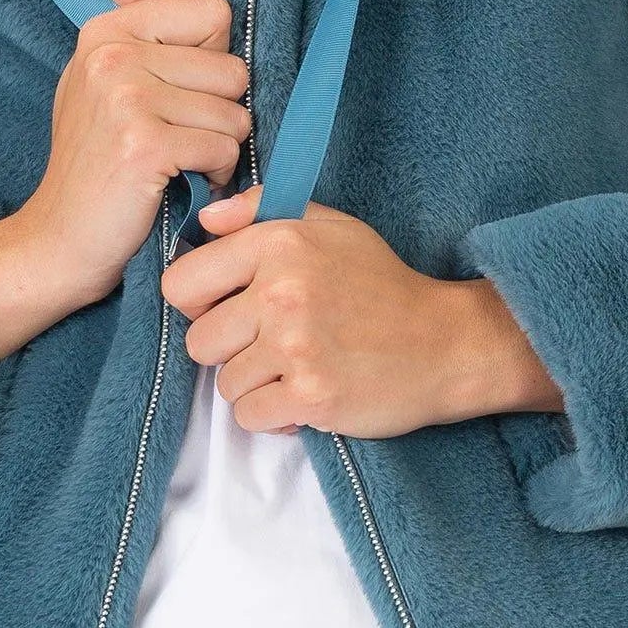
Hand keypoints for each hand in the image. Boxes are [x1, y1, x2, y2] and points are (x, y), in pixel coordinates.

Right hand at [9, 0, 250, 312]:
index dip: (212, 62)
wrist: (60, 240)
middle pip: (234, 67)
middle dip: (220, 113)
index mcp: (106, 31)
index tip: (177, 95)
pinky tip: (180, 186)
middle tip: (177, 141)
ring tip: (177, 165)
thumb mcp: (100, 82)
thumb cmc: (95, 165)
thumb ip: (130, 20)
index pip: (216, 14)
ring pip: (235, 112)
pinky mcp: (144, 144)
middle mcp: (112, 55)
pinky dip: (215, 176)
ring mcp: (126, 97)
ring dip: (220, 149)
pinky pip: (225, 148)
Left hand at [158, 183, 557, 437]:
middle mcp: (282, 292)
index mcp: (279, 244)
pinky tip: (305, 397)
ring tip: (298, 369)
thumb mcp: (330, 227)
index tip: (233, 310)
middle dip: (229, 350)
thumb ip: (262, 210)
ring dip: (255, 385)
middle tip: (273, 345)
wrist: (446, 343)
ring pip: (224, 384)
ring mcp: (296, 347)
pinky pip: (250, 416)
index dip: (200, 303)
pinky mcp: (311, 396)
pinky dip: (273, 415)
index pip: (180, 283)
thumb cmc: (383, 285)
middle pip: (199, 341)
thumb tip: (207, 220)